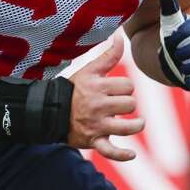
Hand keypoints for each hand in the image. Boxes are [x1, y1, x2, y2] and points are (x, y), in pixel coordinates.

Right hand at [67, 33, 144, 161]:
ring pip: (127, 126)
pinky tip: (132, 154)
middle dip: (128, 104)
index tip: (117, 90)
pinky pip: (110, 151)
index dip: (126, 87)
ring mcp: (96, 125)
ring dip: (136, 125)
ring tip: (138, 122)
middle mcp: (98, 106)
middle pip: (130, 104)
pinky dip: (122, 155)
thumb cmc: (74, 89)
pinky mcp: (93, 141)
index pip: (128, 86)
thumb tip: (120, 35)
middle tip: (120, 105)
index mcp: (98, 87)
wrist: (50, 111)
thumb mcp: (89, 70)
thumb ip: (108, 55)